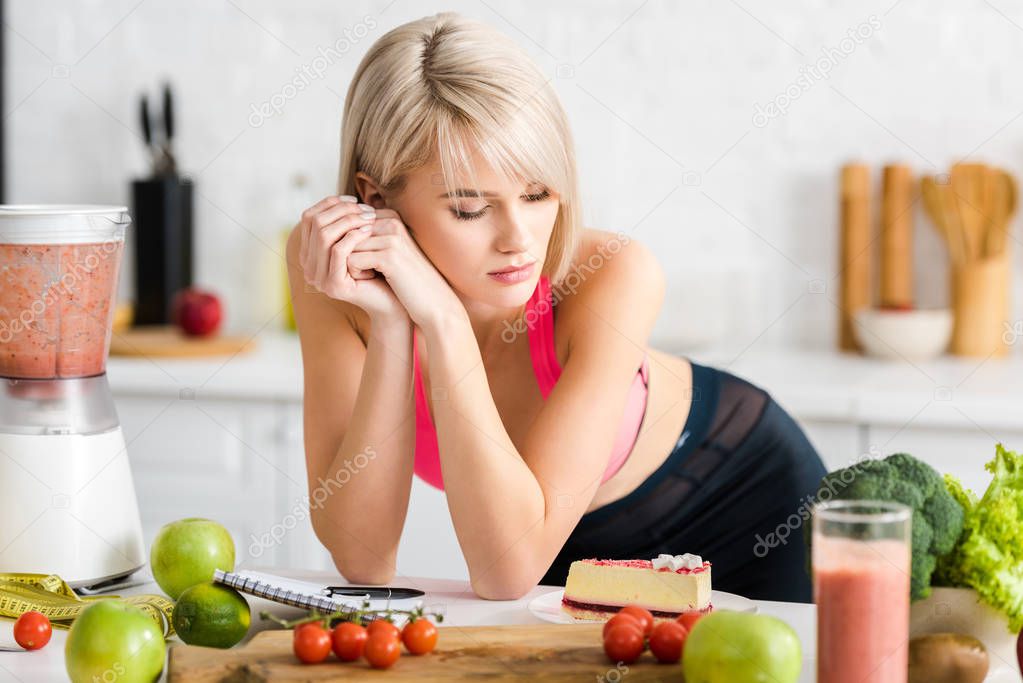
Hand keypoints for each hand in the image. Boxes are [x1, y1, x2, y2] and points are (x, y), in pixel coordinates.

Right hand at [298, 195, 406, 321]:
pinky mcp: (332, 285)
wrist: (390, 298)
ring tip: (369, 217)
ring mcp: (318, 277)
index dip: (330, 204)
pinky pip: (338, 251)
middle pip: (315, 223)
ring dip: (348, 221)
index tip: (354, 201)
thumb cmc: (375, 266)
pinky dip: (353, 236)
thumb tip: (344, 197)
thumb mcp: (357, 241)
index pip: (309, 218)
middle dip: (341, 211)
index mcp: (309, 253)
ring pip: (324, 235)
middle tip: (365, 209)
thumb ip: (345, 224)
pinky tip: (369, 230)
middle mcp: (309, 266)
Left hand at [346, 209, 465, 329]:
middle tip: (365, 269)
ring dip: (351, 263)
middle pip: (348, 233)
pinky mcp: (389, 257)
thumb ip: (367, 235)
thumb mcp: (387, 249)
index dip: (352, 243)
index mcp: (392, 217)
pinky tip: (370, 279)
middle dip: (349, 252)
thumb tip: (335, 228)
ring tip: (368, 274)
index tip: (367, 258)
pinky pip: (353, 260)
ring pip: (348, 246)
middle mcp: (393, 222)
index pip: (352, 223)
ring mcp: (392, 238)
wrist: (431, 299)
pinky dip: (356, 273)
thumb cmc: (406, 276)